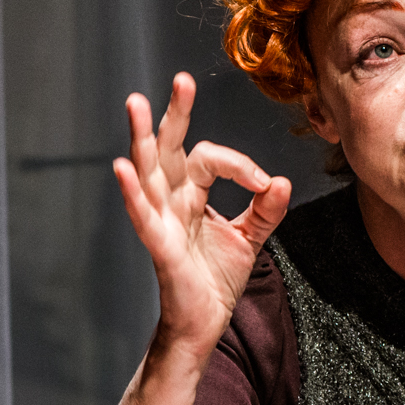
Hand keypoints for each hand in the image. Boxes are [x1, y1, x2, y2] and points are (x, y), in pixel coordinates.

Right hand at [113, 73, 292, 354]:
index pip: (210, 159)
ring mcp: (162, 221)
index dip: (241, 166)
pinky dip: (132, 192)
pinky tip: (122, 169)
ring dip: (142, 138)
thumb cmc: (216, 280)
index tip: (265, 184)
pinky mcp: (159, 246)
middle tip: (182, 80)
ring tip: (136, 105)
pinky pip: (142, 215)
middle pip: (169, 149)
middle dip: (174, 114)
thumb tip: (281, 181)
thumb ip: (265, 208)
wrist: (205, 324)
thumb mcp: (250, 238)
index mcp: (192, 195)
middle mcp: (173, 201)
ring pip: (148, 171)